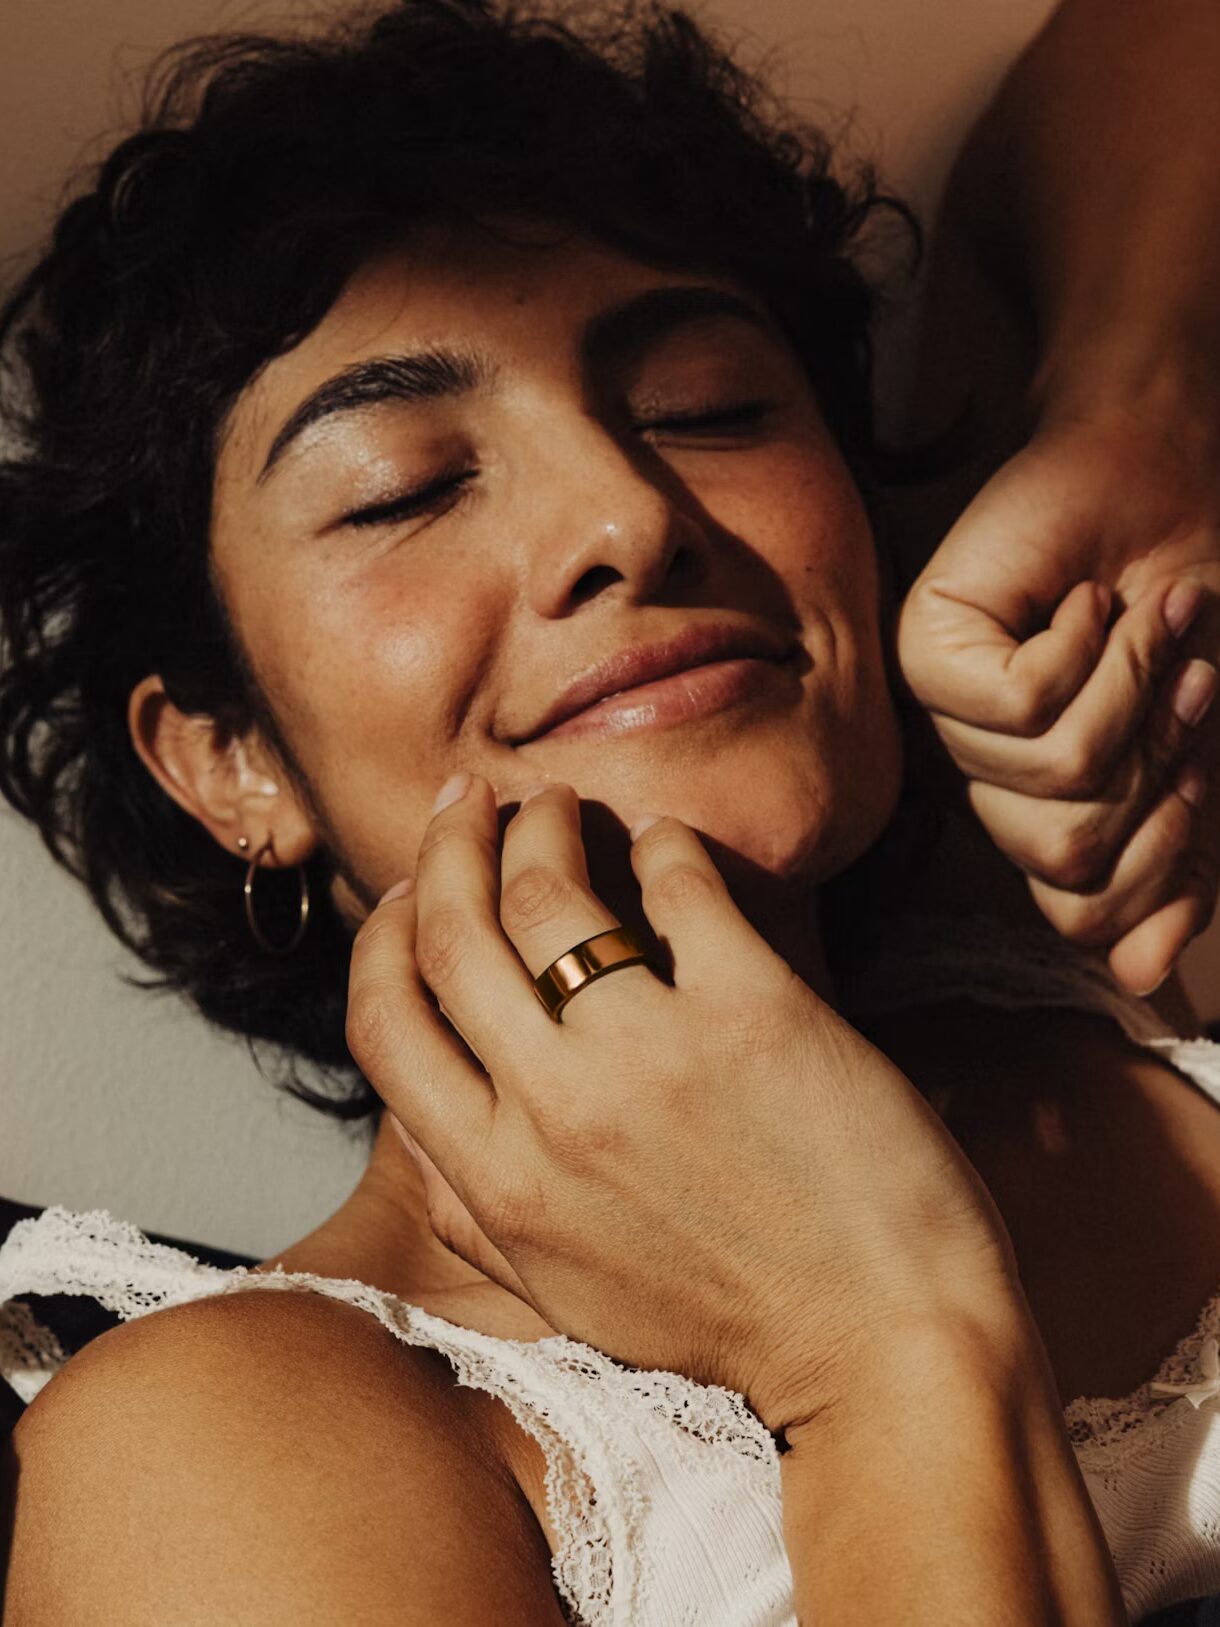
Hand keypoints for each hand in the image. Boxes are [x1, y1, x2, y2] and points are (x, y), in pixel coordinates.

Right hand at [346, 776, 1019, 1433]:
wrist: (889, 1351)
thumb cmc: (730, 1326)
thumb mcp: (565, 1292)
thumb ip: (471, 1214)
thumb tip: (407, 1128)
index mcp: (498, 1183)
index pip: (384, 1024)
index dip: (381, 936)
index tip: (410, 888)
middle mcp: (554, 1111)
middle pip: (454, 933)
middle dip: (448, 845)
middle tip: (470, 800)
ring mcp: (652, 1056)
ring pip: (547, 894)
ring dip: (541, 826)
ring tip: (557, 805)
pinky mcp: (755, 1012)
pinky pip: (679, 886)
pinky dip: (662, 843)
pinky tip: (663, 838)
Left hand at [898, 401, 1219, 995]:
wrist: (1163, 473)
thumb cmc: (1181, 599)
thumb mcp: (1197, 749)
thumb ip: (1173, 863)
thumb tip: (1139, 984)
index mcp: (1035, 809)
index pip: (1081, 910)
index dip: (1163, 854)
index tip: (1196, 763)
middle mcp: (980, 777)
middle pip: (1071, 854)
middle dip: (1157, 764)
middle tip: (1178, 678)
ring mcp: (945, 718)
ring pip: (1054, 777)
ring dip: (1134, 692)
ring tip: (1138, 624)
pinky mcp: (926, 652)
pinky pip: (1021, 705)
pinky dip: (1090, 648)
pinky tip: (1083, 601)